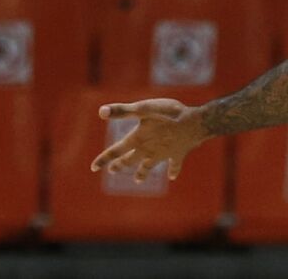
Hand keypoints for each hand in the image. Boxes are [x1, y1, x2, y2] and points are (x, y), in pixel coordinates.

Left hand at [90, 98, 210, 181]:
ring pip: (150, 166)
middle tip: (113, 170)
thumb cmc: (168, 114)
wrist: (194, 124)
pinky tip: (172, 176)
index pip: (116, 151)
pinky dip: (172, 170)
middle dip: (121, 165)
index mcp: (138, 139)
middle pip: (131, 160)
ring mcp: (164, 154)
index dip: (104, 159)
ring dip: (143, 173)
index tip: (93, 167)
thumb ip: (122, 111)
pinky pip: (174, 165)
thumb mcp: (144, 108)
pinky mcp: (178, 154)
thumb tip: (101, 112)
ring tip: (138, 179)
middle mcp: (148, 150)